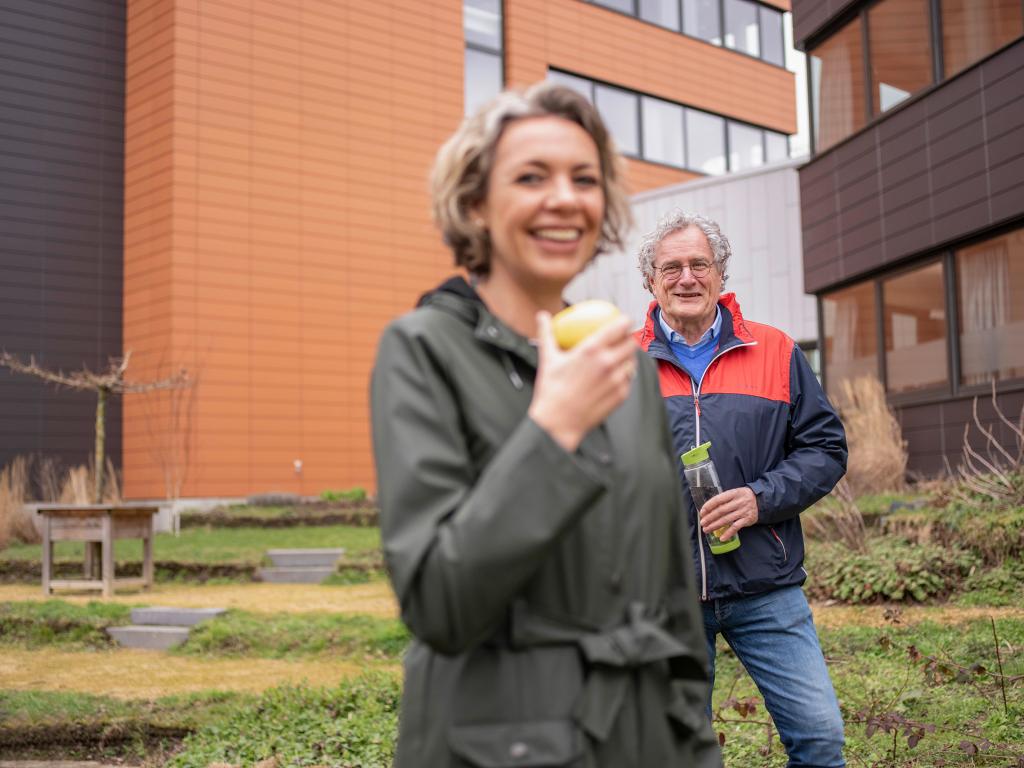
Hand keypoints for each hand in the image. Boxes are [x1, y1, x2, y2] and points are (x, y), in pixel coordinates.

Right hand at [528, 310, 636, 451]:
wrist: (558, 422)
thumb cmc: (551, 389)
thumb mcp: (547, 358)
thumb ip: (547, 333)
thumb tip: (542, 316)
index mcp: (592, 349)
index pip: (619, 327)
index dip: (624, 320)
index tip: (622, 320)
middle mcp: (608, 363)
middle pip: (630, 343)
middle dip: (629, 338)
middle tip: (623, 338)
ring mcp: (617, 380)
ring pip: (632, 362)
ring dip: (628, 357)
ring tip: (622, 357)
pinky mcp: (621, 395)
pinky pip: (628, 380)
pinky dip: (624, 376)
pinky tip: (618, 376)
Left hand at [700, 487, 757, 540]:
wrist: (760, 501)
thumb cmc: (742, 497)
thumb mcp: (734, 493)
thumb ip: (724, 499)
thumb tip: (708, 509)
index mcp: (733, 493)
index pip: (718, 499)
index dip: (709, 506)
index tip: (702, 512)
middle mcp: (738, 502)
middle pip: (721, 511)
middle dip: (710, 518)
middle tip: (702, 523)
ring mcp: (743, 511)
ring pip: (726, 520)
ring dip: (715, 525)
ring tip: (707, 529)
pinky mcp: (747, 519)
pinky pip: (736, 527)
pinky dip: (728, 533)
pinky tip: (721, 538)